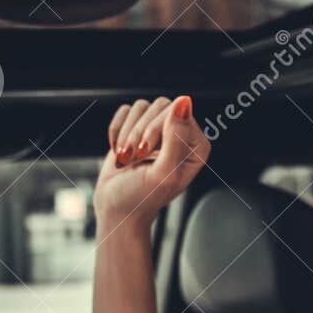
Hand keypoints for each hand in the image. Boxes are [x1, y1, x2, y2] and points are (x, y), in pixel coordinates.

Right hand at [93, 94, 209, 233]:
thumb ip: (175, 139)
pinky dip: (117, 130)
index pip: (179, 112)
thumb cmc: (141, 198)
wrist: (117, 209)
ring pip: (142, 106)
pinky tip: (119, 151)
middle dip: (140, 132)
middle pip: (160, 105)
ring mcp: (158, 130)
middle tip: (134, 157)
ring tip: (127, 158)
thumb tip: (183, 102)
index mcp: (196, 147)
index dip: (156, 129)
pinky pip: (125, 110)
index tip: (145, 153)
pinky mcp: (137, 128)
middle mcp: (181, 134)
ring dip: (127, 133)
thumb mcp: (163, 174)